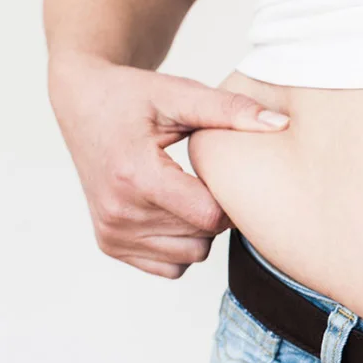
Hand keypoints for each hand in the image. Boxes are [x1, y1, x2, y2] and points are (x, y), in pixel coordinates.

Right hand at [48, 53, 288, 277]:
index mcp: (135, 176)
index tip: (226, 174)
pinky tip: (174, 210)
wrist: (82, 103)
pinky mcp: (110, 244)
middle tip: (206, 178)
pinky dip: (180, 245)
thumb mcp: (181, 94)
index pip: (210, 216)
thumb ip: (231, 110)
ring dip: (200, 230)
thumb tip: (280, 124)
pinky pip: (171, 267)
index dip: (230, 198)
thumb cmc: (132, 97)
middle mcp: (118, 212)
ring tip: (188, 191)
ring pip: (190, 255)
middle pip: (203, 236)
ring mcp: (112, 232)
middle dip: (216, 211)